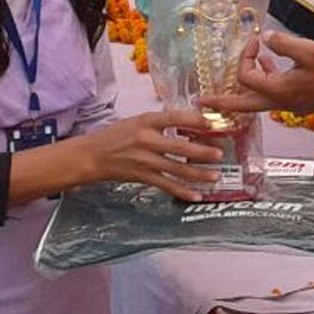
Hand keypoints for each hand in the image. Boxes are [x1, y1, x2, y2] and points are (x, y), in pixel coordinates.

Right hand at [69, 110, 224, 201]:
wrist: (92, 155)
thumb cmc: (116, 135)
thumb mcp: (137, 121)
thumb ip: (160, 122)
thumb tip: (189, 122)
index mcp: (146, 121)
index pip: (174, 117)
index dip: (194, 120)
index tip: (211, 124)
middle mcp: (147, 140)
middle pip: (180, 147)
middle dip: (203, 152)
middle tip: (220, 154)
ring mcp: (145, 160)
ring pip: (177, 169)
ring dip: (198, 174)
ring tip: (216, 176)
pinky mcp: (143, 176)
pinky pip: (166, 185)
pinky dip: (182, 191)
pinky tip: (196, 195)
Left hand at [209, 32, 313, 114]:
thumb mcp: (307, 49)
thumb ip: (282, 43)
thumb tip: (267, 38)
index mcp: (279, 90)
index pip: (247, 77)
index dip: (245, 57)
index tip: (255, 41)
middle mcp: (282, 102)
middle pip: (244, 105)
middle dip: (223, 101)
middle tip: (203, 102)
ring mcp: (292, 104)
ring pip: (260, 101)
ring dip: (247, 89)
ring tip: (242, 72)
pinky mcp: (302, 102)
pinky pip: (275, 96)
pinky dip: (267, 84)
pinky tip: (273, 67)